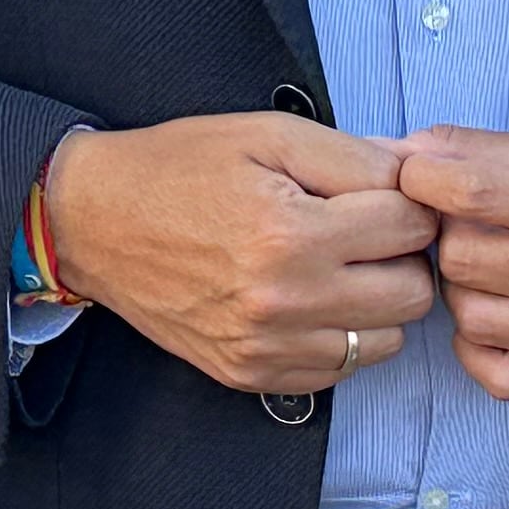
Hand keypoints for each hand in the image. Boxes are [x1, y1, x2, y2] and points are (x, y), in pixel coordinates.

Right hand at [43, 112, 438, 397]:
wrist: (93, 221)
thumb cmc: (176, 169)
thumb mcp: (266, 134)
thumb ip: (352, 154)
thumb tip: (416, 174)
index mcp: (291, 232)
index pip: (410, 226)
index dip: (406, 200)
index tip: (382, 193)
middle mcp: (284, 300)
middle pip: (413, 293)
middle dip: (402, 255)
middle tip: (366, 230)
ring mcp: (267, 346)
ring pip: (386, 341)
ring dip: (377, 302)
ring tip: (338, 266)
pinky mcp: (251, 373)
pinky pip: (338, 370)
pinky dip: (339, 336)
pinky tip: (309, 299)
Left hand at [403, 128, 508, 401]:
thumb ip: (481, 149)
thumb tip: (399, 151)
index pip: (473, 194)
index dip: (424, 179)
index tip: (420, 174)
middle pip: (462, 261)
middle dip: (447, 235)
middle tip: (466, 223)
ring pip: (472, 319)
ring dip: (462, 290)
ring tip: (487, 267)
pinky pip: (502, 378)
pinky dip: (479, 349)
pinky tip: (495, 316)